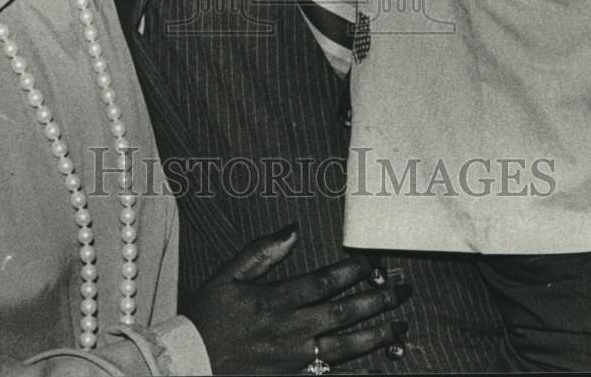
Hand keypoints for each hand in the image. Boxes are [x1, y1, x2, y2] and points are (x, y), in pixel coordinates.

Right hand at [183, 224, 411, 374]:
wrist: (188, 366)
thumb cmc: (206, 318)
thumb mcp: (226, 275)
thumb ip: (261, 251)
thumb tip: (292, 229)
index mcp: (275, 300)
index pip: (325, 282)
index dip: (353, 271)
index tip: (373, 262)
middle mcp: (290, 330)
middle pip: (344, 313)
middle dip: (377, 300)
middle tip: (403, 290)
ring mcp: (293, 360)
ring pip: (345, 347)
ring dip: (376, 335)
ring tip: (400, 326)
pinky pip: (331, 375)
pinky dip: (356, 370)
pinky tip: (377, 365)